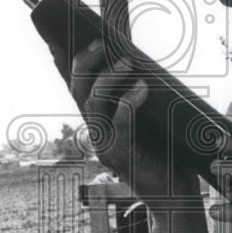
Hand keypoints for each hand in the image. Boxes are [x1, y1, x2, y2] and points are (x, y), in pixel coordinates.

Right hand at [54, 38, 197, 203]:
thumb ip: (138, 96)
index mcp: (100, 120)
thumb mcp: (150, 117)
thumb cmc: (165, 152)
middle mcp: (96, 131)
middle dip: (85, 63)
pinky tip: (141, 87)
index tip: (56, 39)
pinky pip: (118, 125)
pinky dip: (128, 103)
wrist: (174, 193)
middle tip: (101, 43)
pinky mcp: (121, 157)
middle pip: (78, 91)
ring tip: (127, 62)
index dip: (63, 65)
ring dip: (107, 79)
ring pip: (93, 104)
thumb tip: (138, 62)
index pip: (76, 87)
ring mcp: (105, 145)